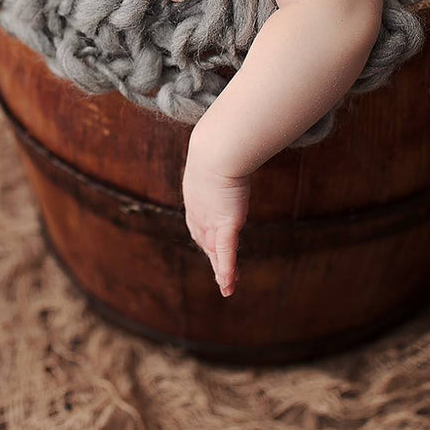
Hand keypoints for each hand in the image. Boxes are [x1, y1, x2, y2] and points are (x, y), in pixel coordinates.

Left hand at [182, 152, 251, 296]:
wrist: (216, 150)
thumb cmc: (219, 146)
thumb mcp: (217, 155)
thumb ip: (224, 158)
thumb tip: (233, 141)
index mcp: (196, 198)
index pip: (200, 224)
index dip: (206, 239)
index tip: (210, 248)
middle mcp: (200, 213)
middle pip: (207, 242)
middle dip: (213, 259)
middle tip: (220, 274)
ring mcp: (212, 221)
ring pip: (217, 252)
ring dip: (222, 271)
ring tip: (226, 287)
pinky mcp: (226, 224)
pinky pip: (226, 253)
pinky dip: (226, 269)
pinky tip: (228, 284)